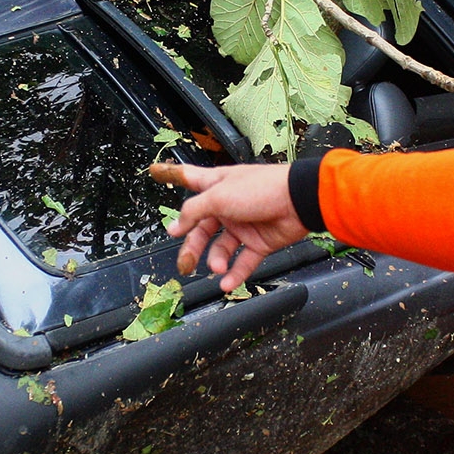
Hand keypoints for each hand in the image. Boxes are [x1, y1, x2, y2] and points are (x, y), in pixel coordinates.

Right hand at [151, 162, 308, 291]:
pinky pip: (243, 261)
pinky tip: (227, 282)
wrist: (299, 201)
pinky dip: (235, 274)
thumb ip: (193, 212)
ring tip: (217, 267)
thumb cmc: (261, 189)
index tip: (154, 171)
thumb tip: (176, 226)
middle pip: (201, 228)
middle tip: (185, 263)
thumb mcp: (218, 196)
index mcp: (216, 186)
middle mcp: (228, 205)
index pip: (188, 179)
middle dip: (192, 246)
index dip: (170, 174)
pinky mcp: (259, 242)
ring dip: (216, 261)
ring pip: (221, 248)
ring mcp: (243, 225)